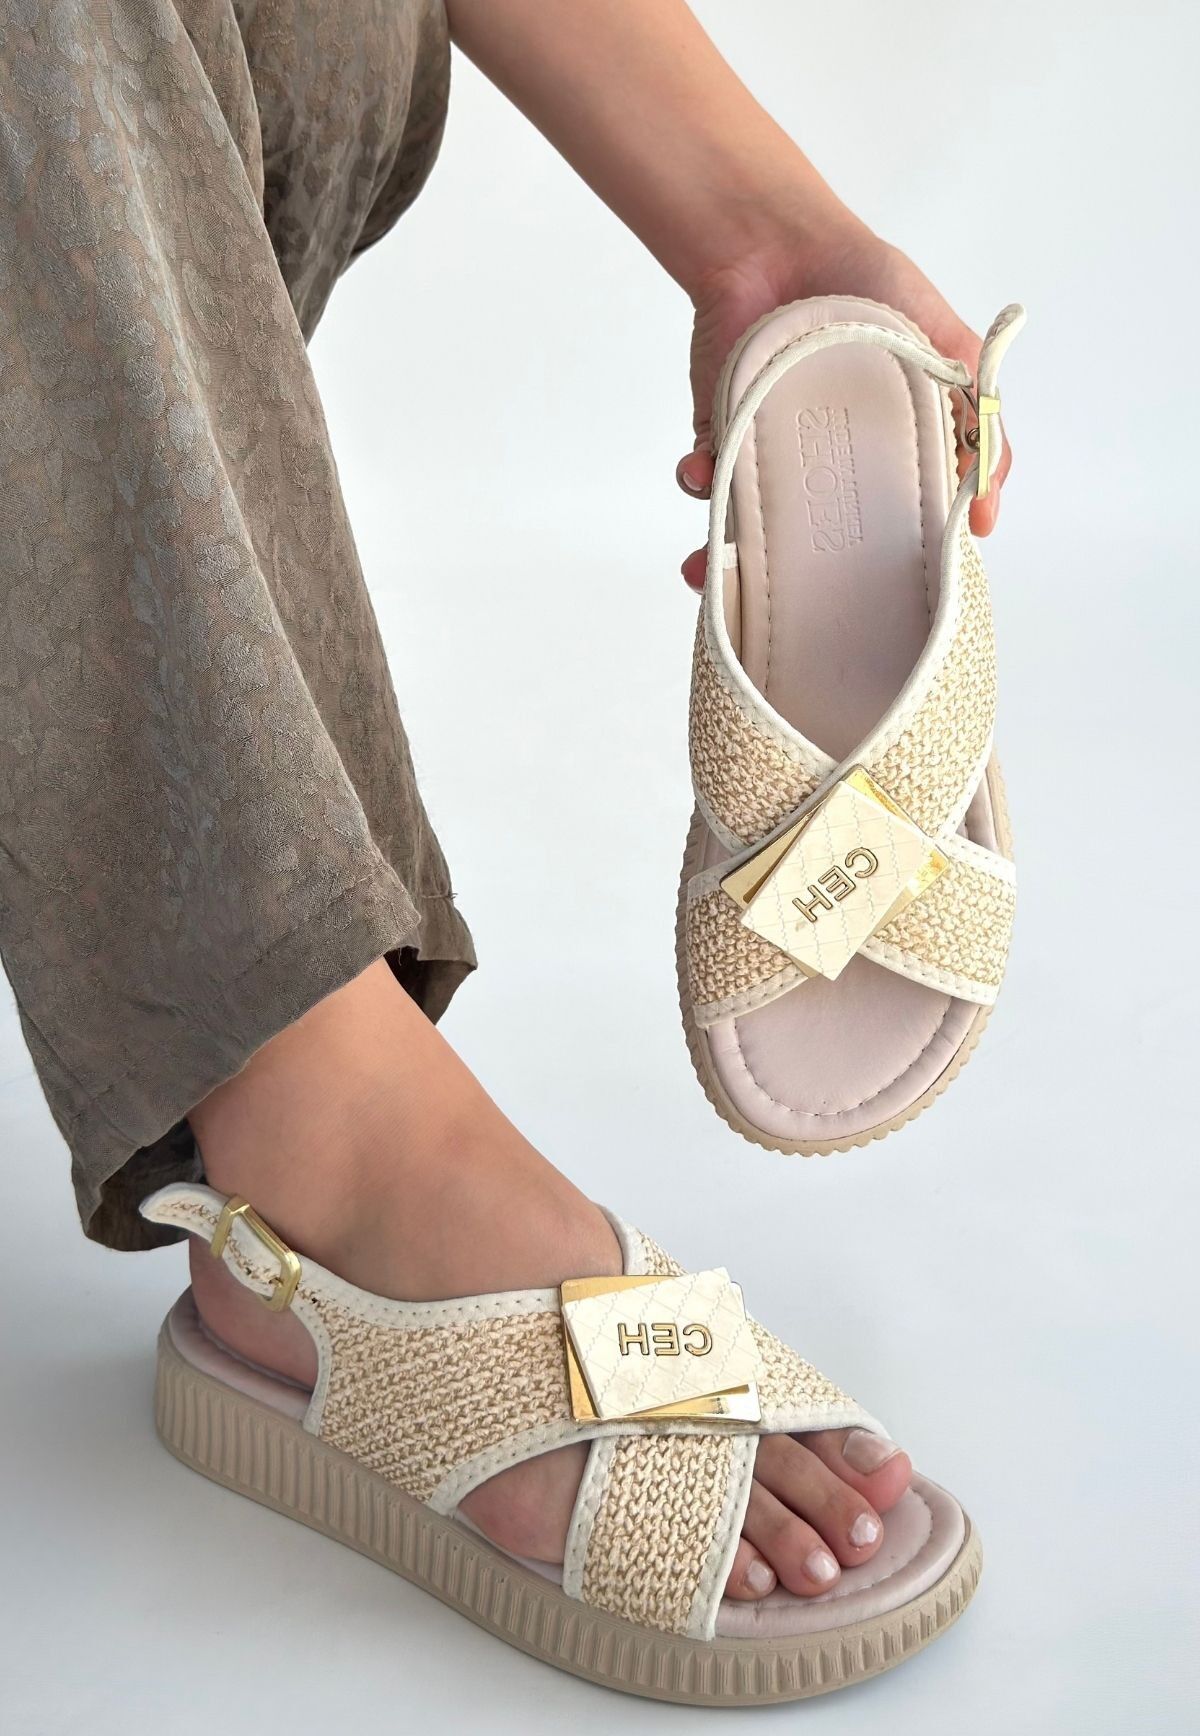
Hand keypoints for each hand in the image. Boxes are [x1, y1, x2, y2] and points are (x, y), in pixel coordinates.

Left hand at [675, 226, 1010, 589]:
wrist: (777, 241)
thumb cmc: (868, 284)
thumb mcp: (943, 349)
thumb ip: (978, 419)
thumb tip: (985, 509)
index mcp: (887, 456)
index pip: (890, 534)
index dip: (883, 576)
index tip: (873, 610)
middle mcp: (829, 467)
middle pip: (813, 551)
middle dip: (796, 589)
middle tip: (785, 614)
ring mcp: (774, 457)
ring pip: (753, 532)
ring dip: (725, 560)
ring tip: (709, 570)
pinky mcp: (720, 436)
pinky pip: (705, 481)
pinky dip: (696, 482)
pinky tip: (696, 472)